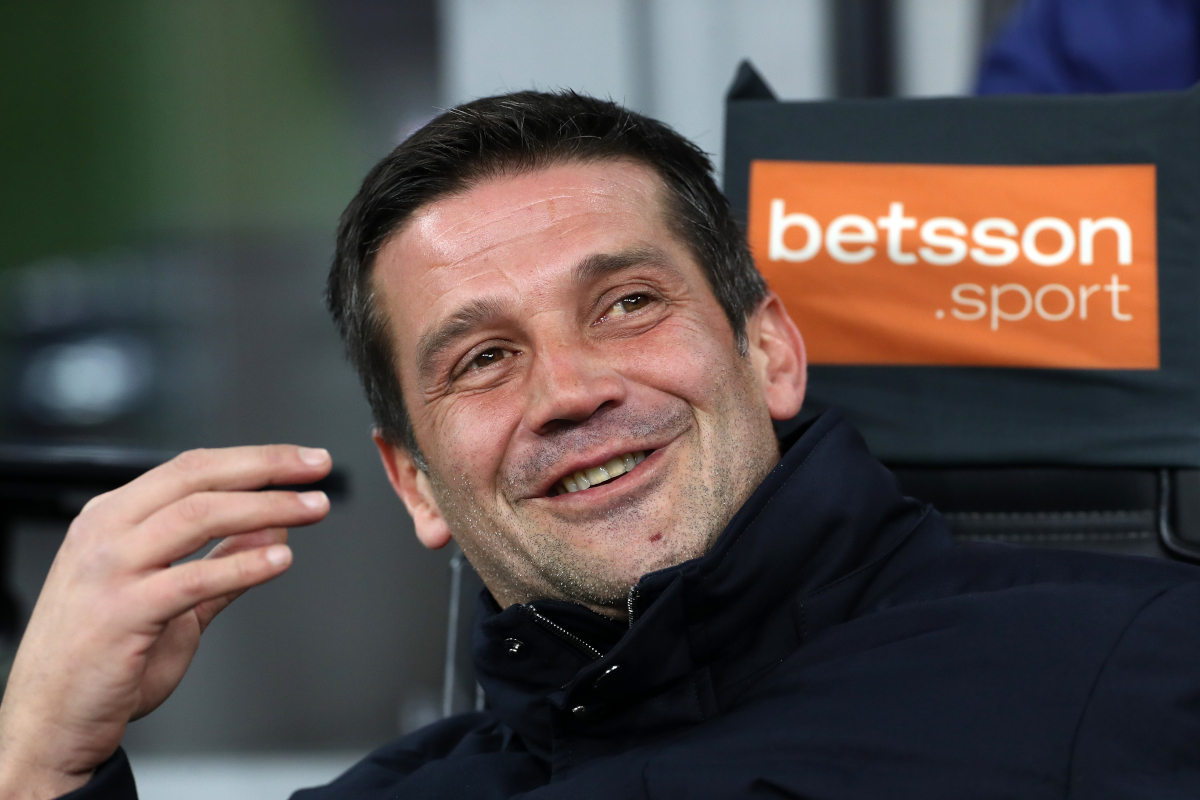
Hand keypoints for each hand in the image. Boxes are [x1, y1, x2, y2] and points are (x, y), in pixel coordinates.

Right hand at [0, 445, 331, 797]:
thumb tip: (275, 529)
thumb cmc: (104, 658)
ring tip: (311, 508)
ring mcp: (108, 571)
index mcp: (112, 517)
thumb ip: (222, 562)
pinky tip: (280, 562)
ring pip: (197, 516)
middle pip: (197, 478)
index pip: (191, 468)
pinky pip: (190, 579)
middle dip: (266, 468)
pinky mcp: (119, 614)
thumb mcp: (174, 597)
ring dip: (265, 508)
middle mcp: (105, 532)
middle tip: (318, 468)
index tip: (304, 461)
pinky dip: (241, 566)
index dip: (254, 459)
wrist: (51, 721)